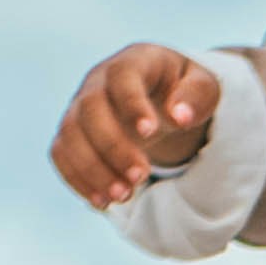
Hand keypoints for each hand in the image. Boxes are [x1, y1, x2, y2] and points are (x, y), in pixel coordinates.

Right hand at [51, 44, 221, 212]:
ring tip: (123, 197)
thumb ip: (196, 96)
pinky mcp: (71, 133)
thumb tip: (180, 117)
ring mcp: (80, 106)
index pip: (123, 76)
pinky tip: (102, 203)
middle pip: (91, 109)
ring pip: (70, 134)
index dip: (131, 103)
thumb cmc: (182, 91)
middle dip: (113, 147)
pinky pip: (61, 154)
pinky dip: (77, 180)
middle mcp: (98, 81)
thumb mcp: (204, 87)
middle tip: (140, 177)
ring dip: (93, 169)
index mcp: (133, 62)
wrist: (158, 96)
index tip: (150, 133)